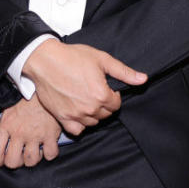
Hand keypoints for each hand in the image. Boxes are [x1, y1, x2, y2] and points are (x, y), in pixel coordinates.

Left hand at [0, 94, 61, 168]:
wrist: (45, 87)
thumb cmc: (28, 97)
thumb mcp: (10, 108)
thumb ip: (5, 125)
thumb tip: (0, 136)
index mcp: (7, 125)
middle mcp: (20, 132)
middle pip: (12, 161)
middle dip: (14, 162)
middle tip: (17, 157)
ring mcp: (36, 135)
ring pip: (30, 161)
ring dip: (31, 159)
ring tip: (32, 152)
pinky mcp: (51, 135)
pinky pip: (50, 154)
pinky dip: (49, 153)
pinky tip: (47, 147)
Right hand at [22, 40, 146, 135]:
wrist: (45, 60)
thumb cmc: (72, 57)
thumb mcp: (102, 59)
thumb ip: (124, 72)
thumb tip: (143, 79)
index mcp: (101, 95)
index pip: (116, 105)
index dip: (113, 95)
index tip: (106, 88)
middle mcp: (90, 108)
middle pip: (105, 114)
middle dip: (104, 104)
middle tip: (96, 92)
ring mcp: (75, 115)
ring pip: (93, 122)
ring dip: (93, 114)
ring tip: (87, 99)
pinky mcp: (62, 117)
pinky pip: (77, 130)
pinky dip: (80, 124)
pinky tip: (78, 112)